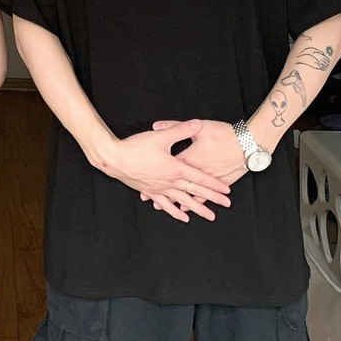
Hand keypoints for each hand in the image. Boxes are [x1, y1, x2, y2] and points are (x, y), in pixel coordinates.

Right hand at [104, 120, 231, 222]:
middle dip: (212, 198)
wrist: (115, 159)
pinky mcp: (150, 191)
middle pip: (195, 191)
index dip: (214, 183)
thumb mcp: (160, 136)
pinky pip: (165, 204)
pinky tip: (182, 217)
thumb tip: (197, 123)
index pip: (199, 178)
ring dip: (197, 209)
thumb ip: (180, 130)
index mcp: (175, 168)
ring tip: (209, 216)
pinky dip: (175, 211)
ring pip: (183, 201)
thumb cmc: (136, 147)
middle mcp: (169, 181)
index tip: (226, 190)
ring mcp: (160, 188)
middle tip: (226, 205)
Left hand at [150, 118, 247, 211]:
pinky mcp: (218, 183)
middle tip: (146, 198)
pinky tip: (186, 211)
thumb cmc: (224, 134)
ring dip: (174, 202)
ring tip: (159, 207)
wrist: (248, 144)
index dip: (154, 171)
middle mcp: (196, 173)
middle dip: (160, 191)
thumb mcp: (200, 127)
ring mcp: (207, 180)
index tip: (141, 177)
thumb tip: (157, 125)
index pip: (167, 167)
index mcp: (189, 159)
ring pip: (187, 194)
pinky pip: (202, 197)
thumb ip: (177, 126)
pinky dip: (192, 204)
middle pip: (174, 184)